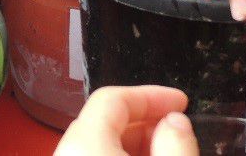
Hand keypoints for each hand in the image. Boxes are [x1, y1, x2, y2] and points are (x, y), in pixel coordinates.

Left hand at [56, 86, 197, 155]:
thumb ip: (176, 144)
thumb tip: (175, 122)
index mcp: (84, 144)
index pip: (113, 98)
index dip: (151, 95)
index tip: (180, 103)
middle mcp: (65, 154)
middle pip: (103, 122)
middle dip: (144, 123)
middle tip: (176, 132)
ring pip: (98, 145)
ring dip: (134, 145)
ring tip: (165, 153)